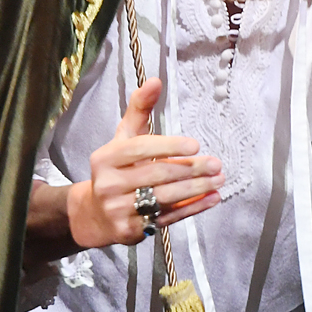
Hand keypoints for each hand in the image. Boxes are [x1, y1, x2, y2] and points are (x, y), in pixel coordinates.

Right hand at [67, 78, 223, 247]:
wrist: (93, 214)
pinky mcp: (130, 231)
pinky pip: (167, 218)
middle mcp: (109, 184)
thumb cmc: (115, 168)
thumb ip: (139, 109)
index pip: (140, 148)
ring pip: (164, 197)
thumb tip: (156, 80)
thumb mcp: (123, 137)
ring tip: (218, 180)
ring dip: (196, 189)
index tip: (195, 145)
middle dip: (190, 169)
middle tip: (215, 164)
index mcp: (106, 157)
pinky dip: (192, 208)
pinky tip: (211, 198)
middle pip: (157, 174)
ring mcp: (118, 209)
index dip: (169, 146)